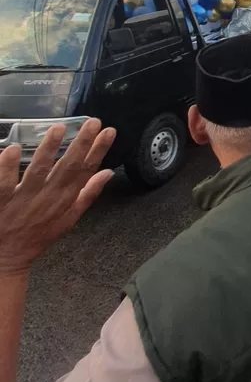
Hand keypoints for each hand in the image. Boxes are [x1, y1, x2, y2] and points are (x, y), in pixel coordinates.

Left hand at [0, 119, 115, 276]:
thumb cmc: (37, 236)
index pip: (86, 171)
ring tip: (58, 128)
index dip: (99, 150)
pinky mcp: (1, 201)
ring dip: (48, 150)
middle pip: (68, 167)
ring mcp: (24, 199)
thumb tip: (108, 172)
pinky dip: (7, 167)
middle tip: (93, 122)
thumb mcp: (69, 219)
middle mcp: (48, 197)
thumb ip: (88, 194)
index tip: (109, 131)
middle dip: (82, 144)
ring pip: (37, 171)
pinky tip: (10, 149)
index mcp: (65, 200)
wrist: (6, 259)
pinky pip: (3, 183)